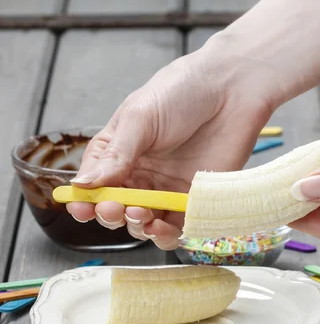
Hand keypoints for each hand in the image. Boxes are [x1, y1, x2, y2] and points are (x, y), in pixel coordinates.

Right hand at [67, 36, 275, 249]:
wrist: (233, 88)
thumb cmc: (183, 90)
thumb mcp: (140, 116)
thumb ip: (115, 154)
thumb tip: (84, 184)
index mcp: (119, 152)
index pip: (94, 184)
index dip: (85, 200)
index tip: (82, 209)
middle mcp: (140, 175)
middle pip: (117, 210)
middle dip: (111, 215)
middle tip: (116, 209)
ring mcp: (167, 190)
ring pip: (144, 224)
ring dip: (137, 228)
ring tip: (141, 215)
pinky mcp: (194, 200)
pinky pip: (177, 228)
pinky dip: (166, 235)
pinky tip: (163, 227)